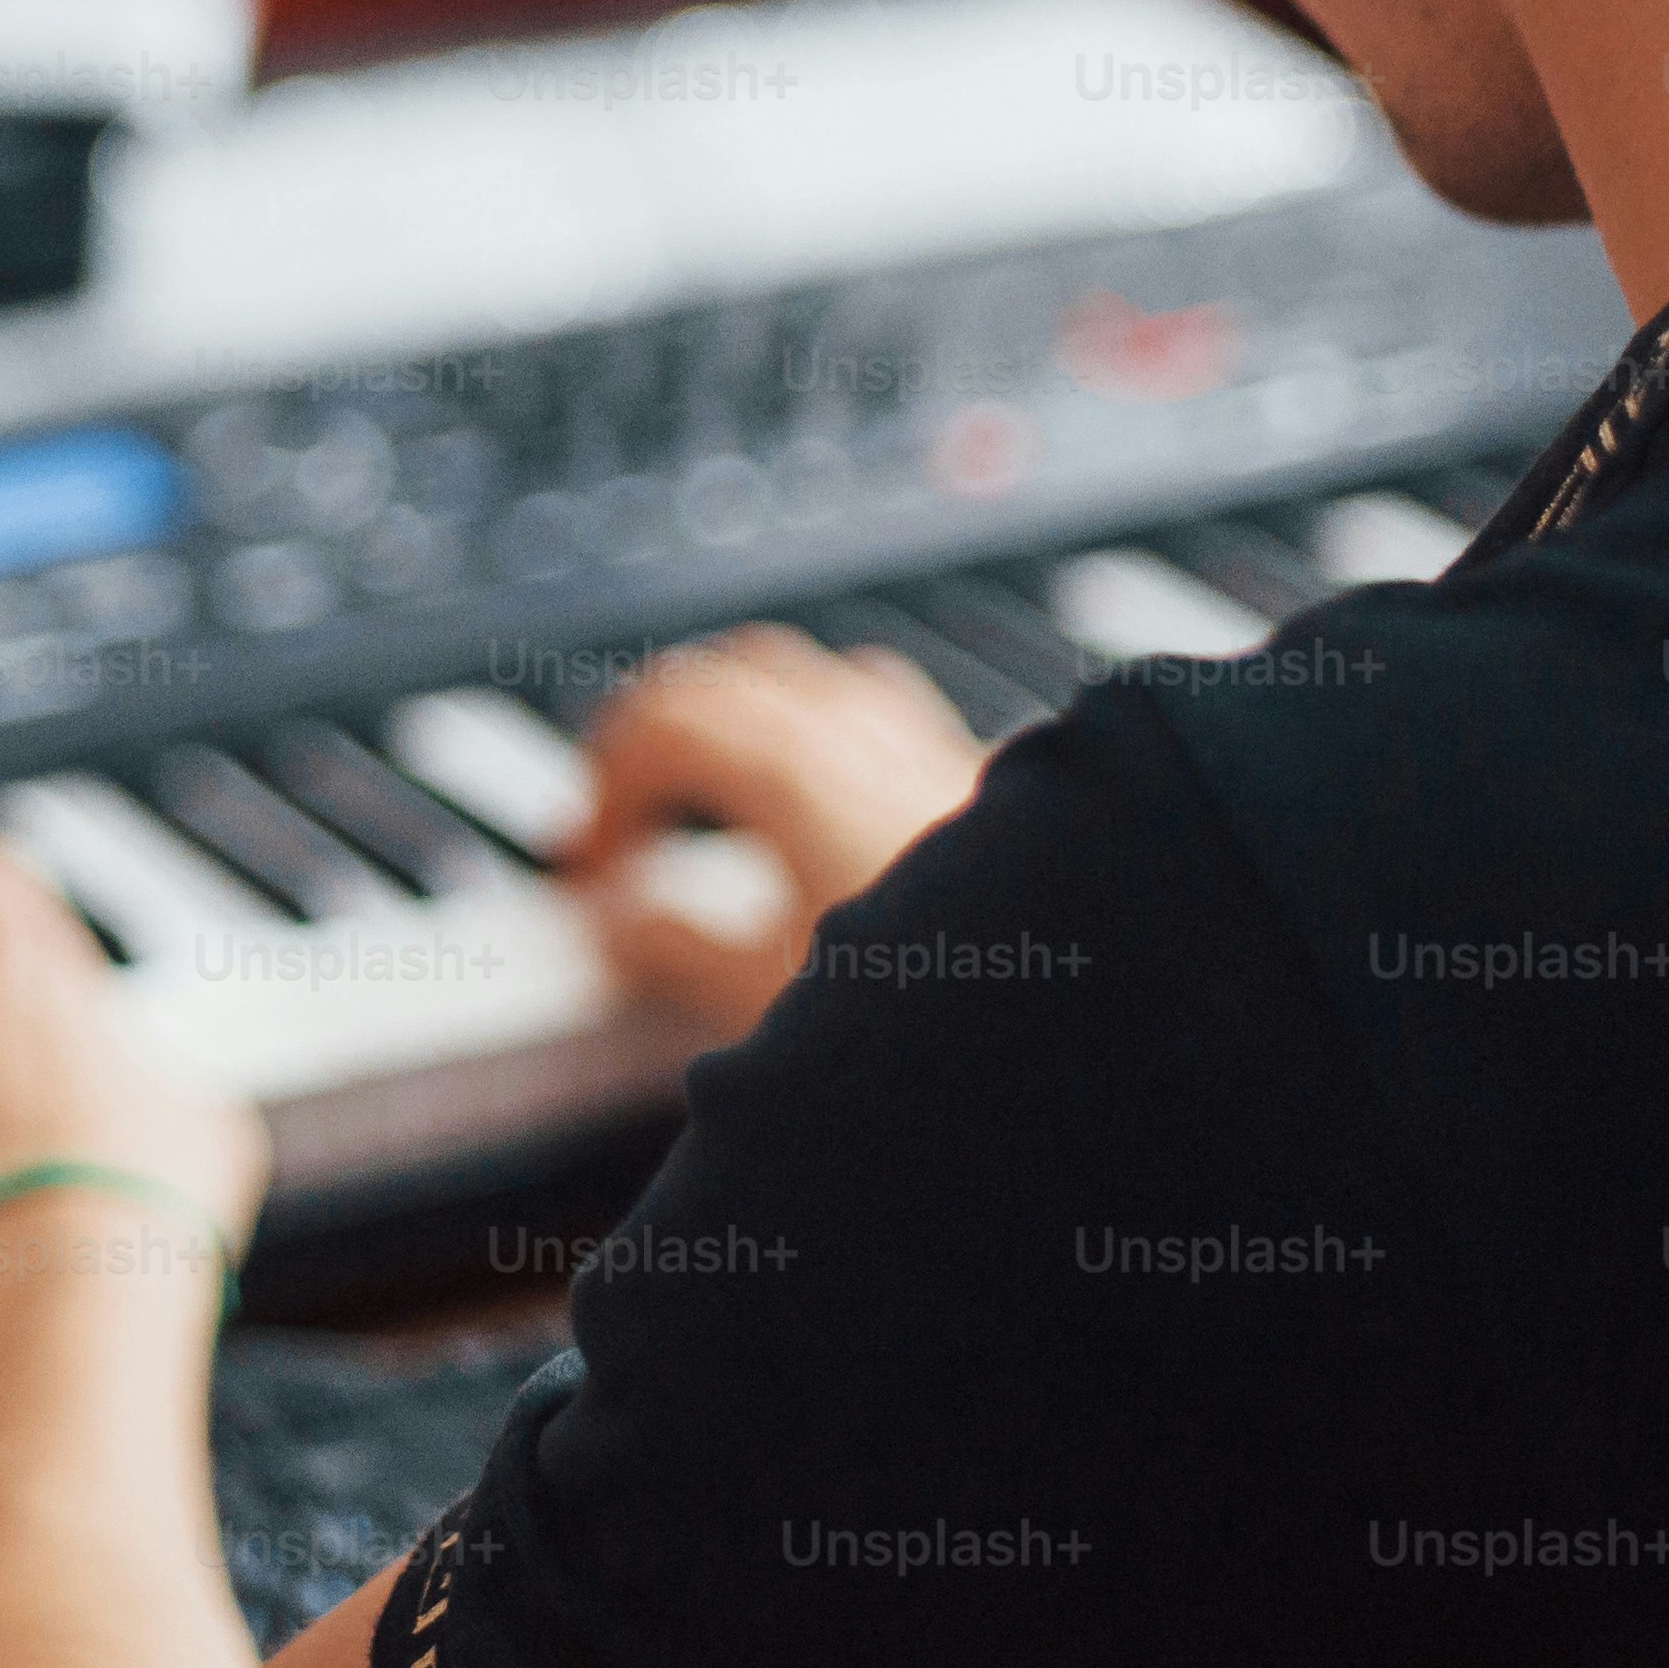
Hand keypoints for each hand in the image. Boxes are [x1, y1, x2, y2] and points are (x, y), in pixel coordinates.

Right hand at [569, 626, 989, 1038]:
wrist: (1083, 985)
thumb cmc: (938, 993)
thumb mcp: (767, 993)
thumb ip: (671, 944)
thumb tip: (615, 916)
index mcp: (788, 765)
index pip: (654, 721)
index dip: (600, 784)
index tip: (585, 862)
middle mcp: (850, 726)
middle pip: (711, 678)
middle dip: (644, 740)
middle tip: (616, 820)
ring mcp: (910, 731)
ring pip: (787, 673)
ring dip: (721, 718)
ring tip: (695, 793)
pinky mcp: (958, 759)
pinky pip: (856, 696)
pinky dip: (801, 721)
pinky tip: (813, 786)